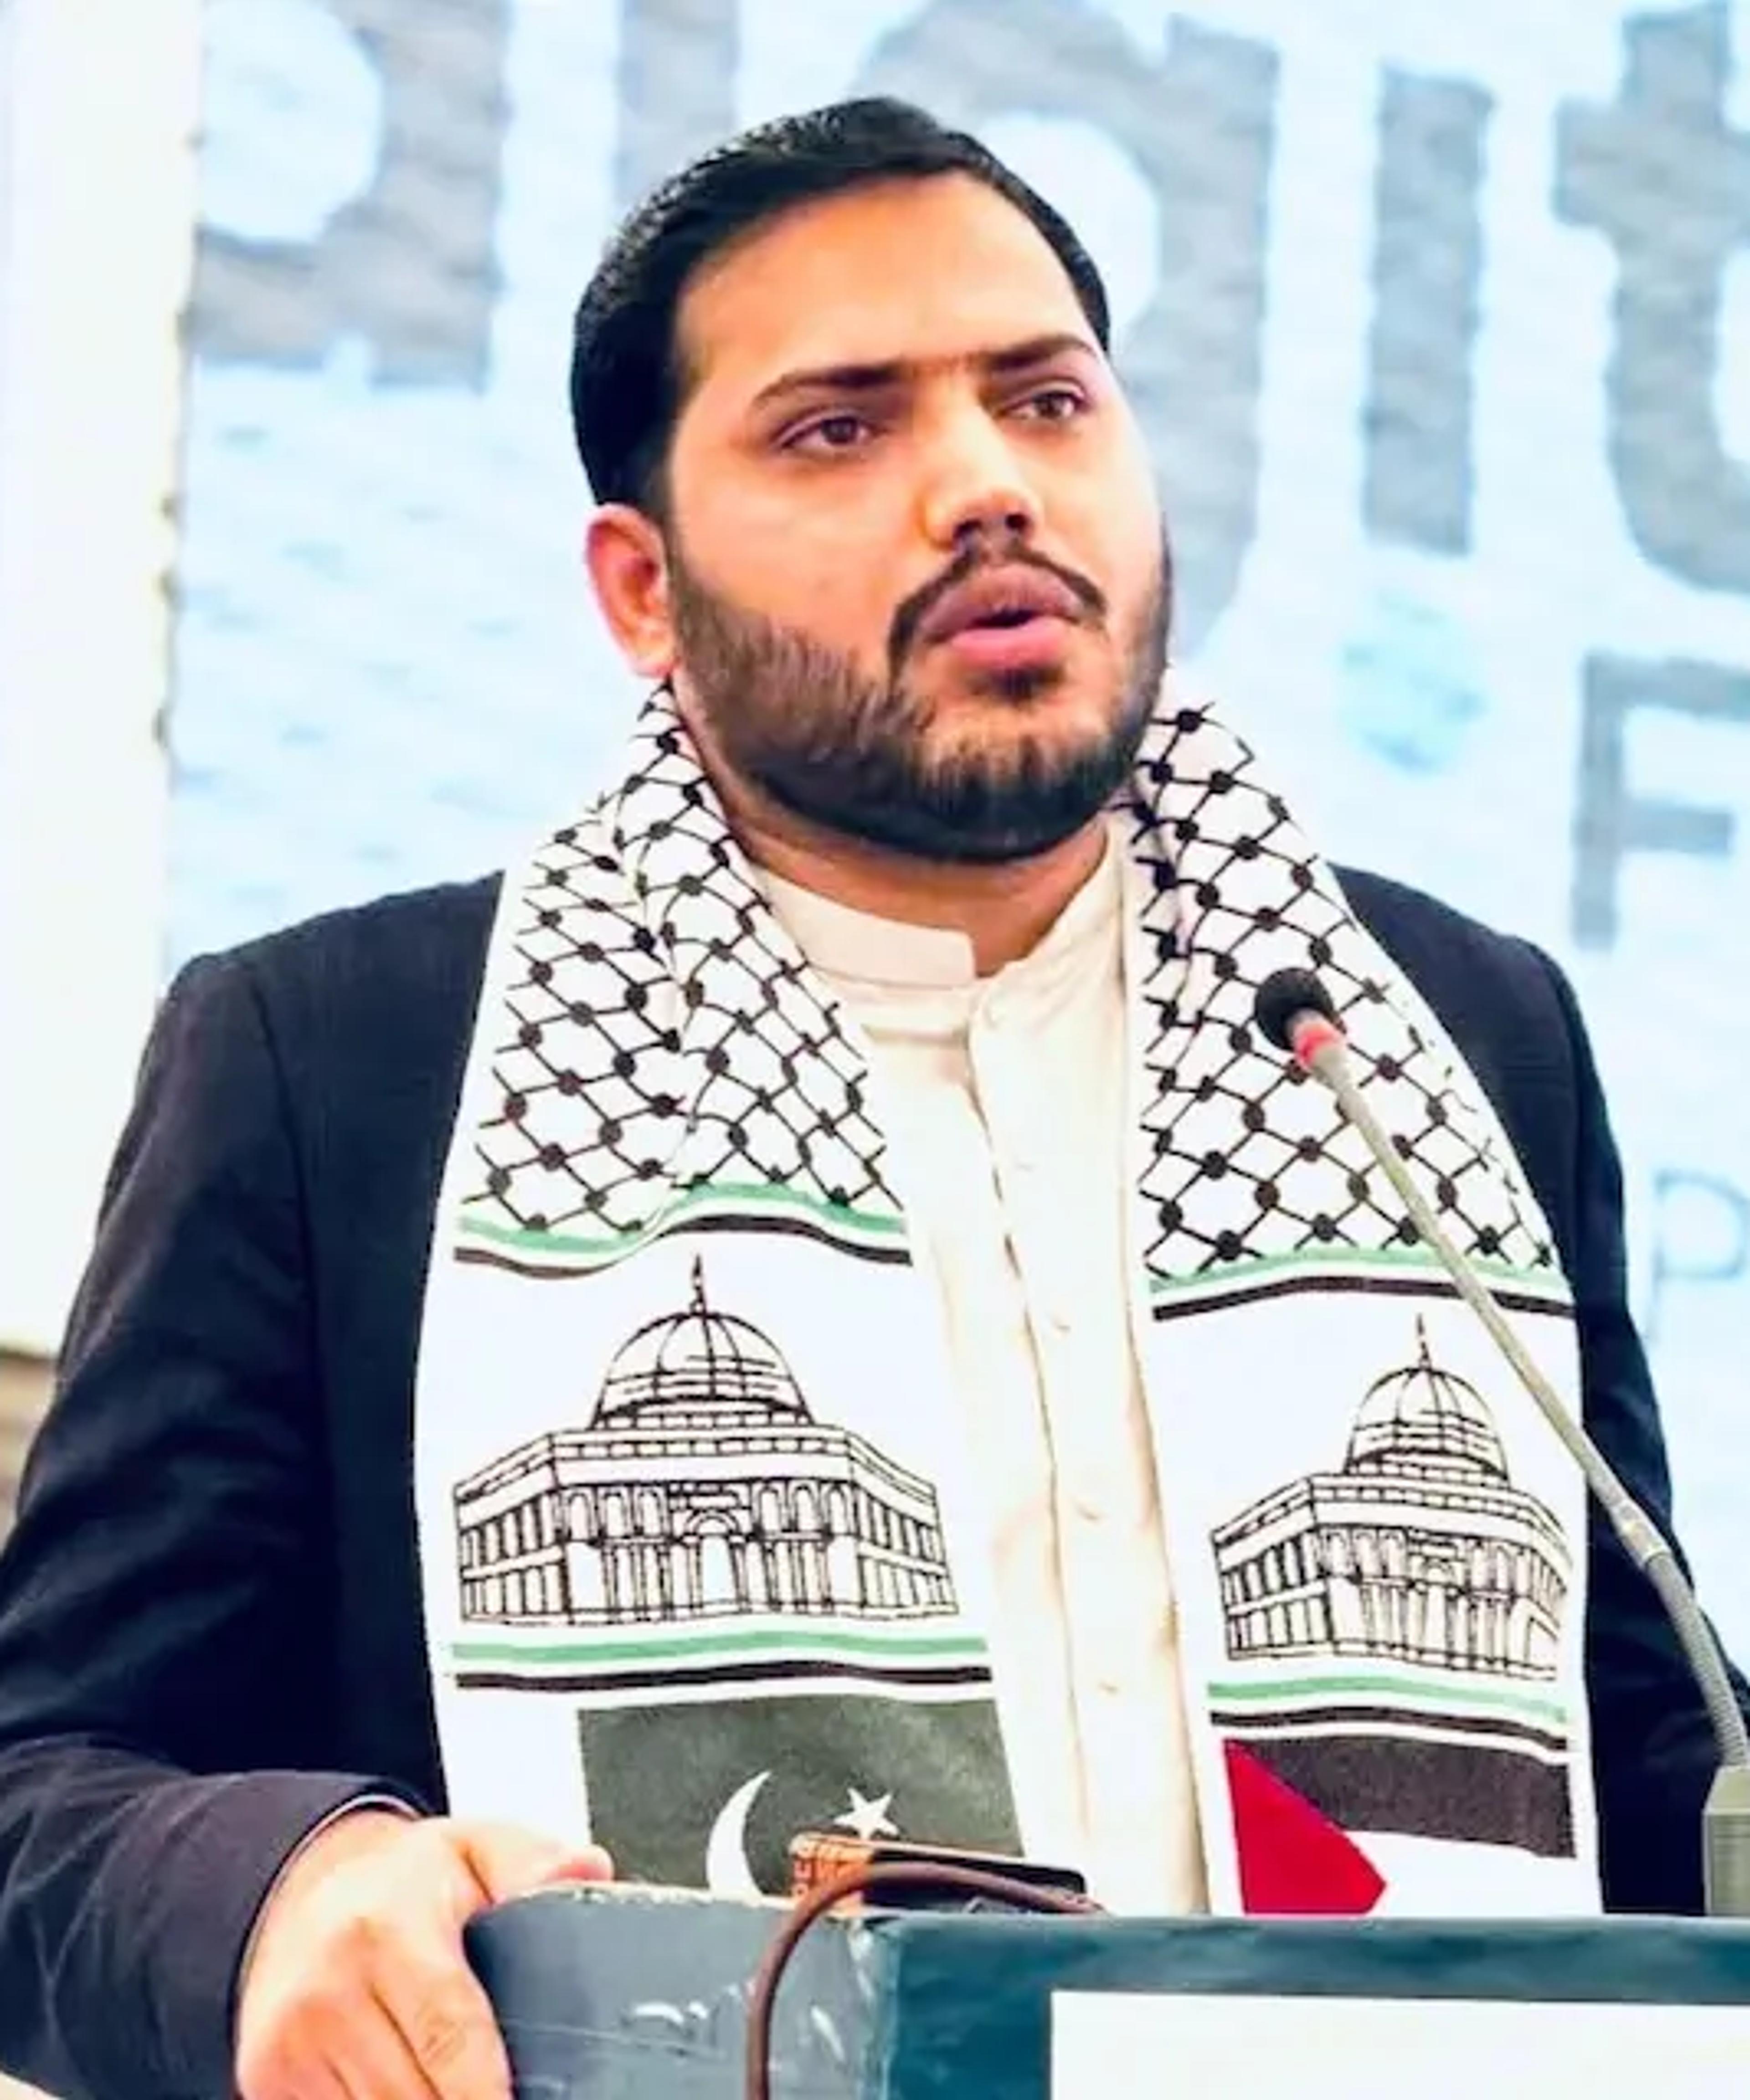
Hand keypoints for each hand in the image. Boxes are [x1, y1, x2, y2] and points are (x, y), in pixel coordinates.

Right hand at [235, 1810, 612, 2099]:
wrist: (299, 1896)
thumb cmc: (403, 1886)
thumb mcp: (475, 1850)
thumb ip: (535, 1863)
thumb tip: (588, 1871)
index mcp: (385, 1929)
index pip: (448, 2033)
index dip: (488, 2091)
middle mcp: (327, 1991)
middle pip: (415, 2096)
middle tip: (512, 2090)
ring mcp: (289, 2047)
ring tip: (466, 2085)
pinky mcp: (266, 2083)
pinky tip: (417, 2087)